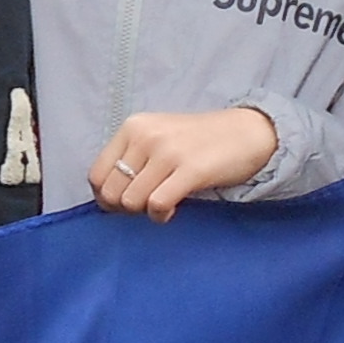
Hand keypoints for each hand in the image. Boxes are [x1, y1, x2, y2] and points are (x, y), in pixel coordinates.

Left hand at [89, 106, 280, 218]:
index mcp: (133, 127)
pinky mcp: (190, 169)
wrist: (247, 133)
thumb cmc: (199, 142)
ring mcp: (168, 152)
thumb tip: (106, 198)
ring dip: (143, 212)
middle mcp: (146, 136)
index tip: (124, 201)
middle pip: (111, 191)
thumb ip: (131, 159)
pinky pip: (157, 204)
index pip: (96, 174)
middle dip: (124, 208)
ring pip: (131, 201)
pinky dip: (160, 215)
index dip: (105, 197)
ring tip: (161, 205)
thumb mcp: (157, 138)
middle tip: (145, 205)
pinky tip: (171, 210)